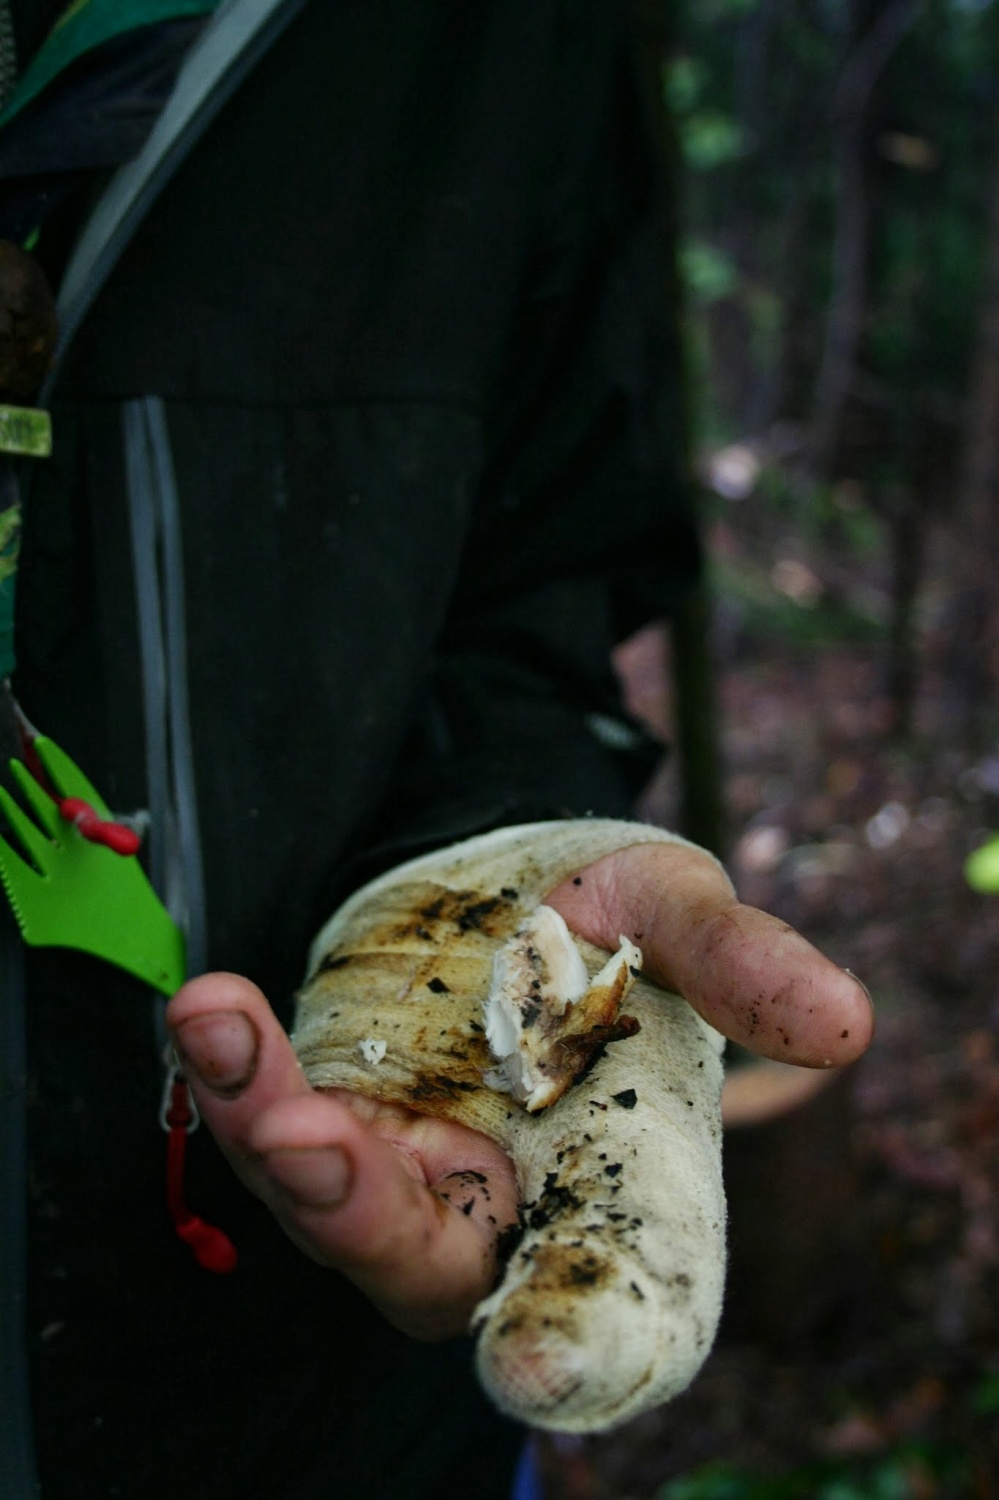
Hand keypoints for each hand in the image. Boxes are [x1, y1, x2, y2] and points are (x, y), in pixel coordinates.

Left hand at [166, 839, 872, 1337]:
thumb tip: (844, 1022)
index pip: (616, 1299)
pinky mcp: (330, 1115)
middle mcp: (503, 1207)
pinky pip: (272, 1125)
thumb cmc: (613, 918)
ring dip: (270, 1129)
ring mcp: (403, 1171)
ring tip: (225, 1029)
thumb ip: (740, 964)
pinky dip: (235, 1076)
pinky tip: (207, 1013)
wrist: (507, 881)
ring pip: (329, 1201)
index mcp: (618, 1184)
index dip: (586, 1342)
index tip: (540, 1369)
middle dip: (372, 1224)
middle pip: (435, 1267)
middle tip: (325, 1148)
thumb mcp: (675, 912)